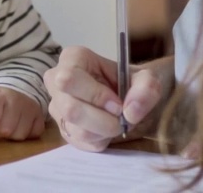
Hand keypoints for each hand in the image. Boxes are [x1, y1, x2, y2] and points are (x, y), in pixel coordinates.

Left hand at [0, 86, 45, 140]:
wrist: (12, 92)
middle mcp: (15, 99)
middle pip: (5, 130)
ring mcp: (30, 107)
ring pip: (20, 135)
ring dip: (11, 134)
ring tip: (7, 124)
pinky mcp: (40, 115)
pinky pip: (33, 134)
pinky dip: (26, 134)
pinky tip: (20, 125)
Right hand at [42, 46, 167, 151]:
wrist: (129, 98)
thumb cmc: (129, 81)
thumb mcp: (145, 78)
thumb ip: (146, 88)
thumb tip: (131, 111)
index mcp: (72, 58)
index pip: (69, 78)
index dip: (96, 95)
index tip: (118, 104)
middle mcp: (56, 82)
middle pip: (71, 109)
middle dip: (103, 119)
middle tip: (121, 117)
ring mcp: (57, 108)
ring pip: (77, 130)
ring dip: (105, 131)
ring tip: (117, 122)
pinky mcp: (63, 129)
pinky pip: (80, 143)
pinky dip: (101, 140)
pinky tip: (108, 129)